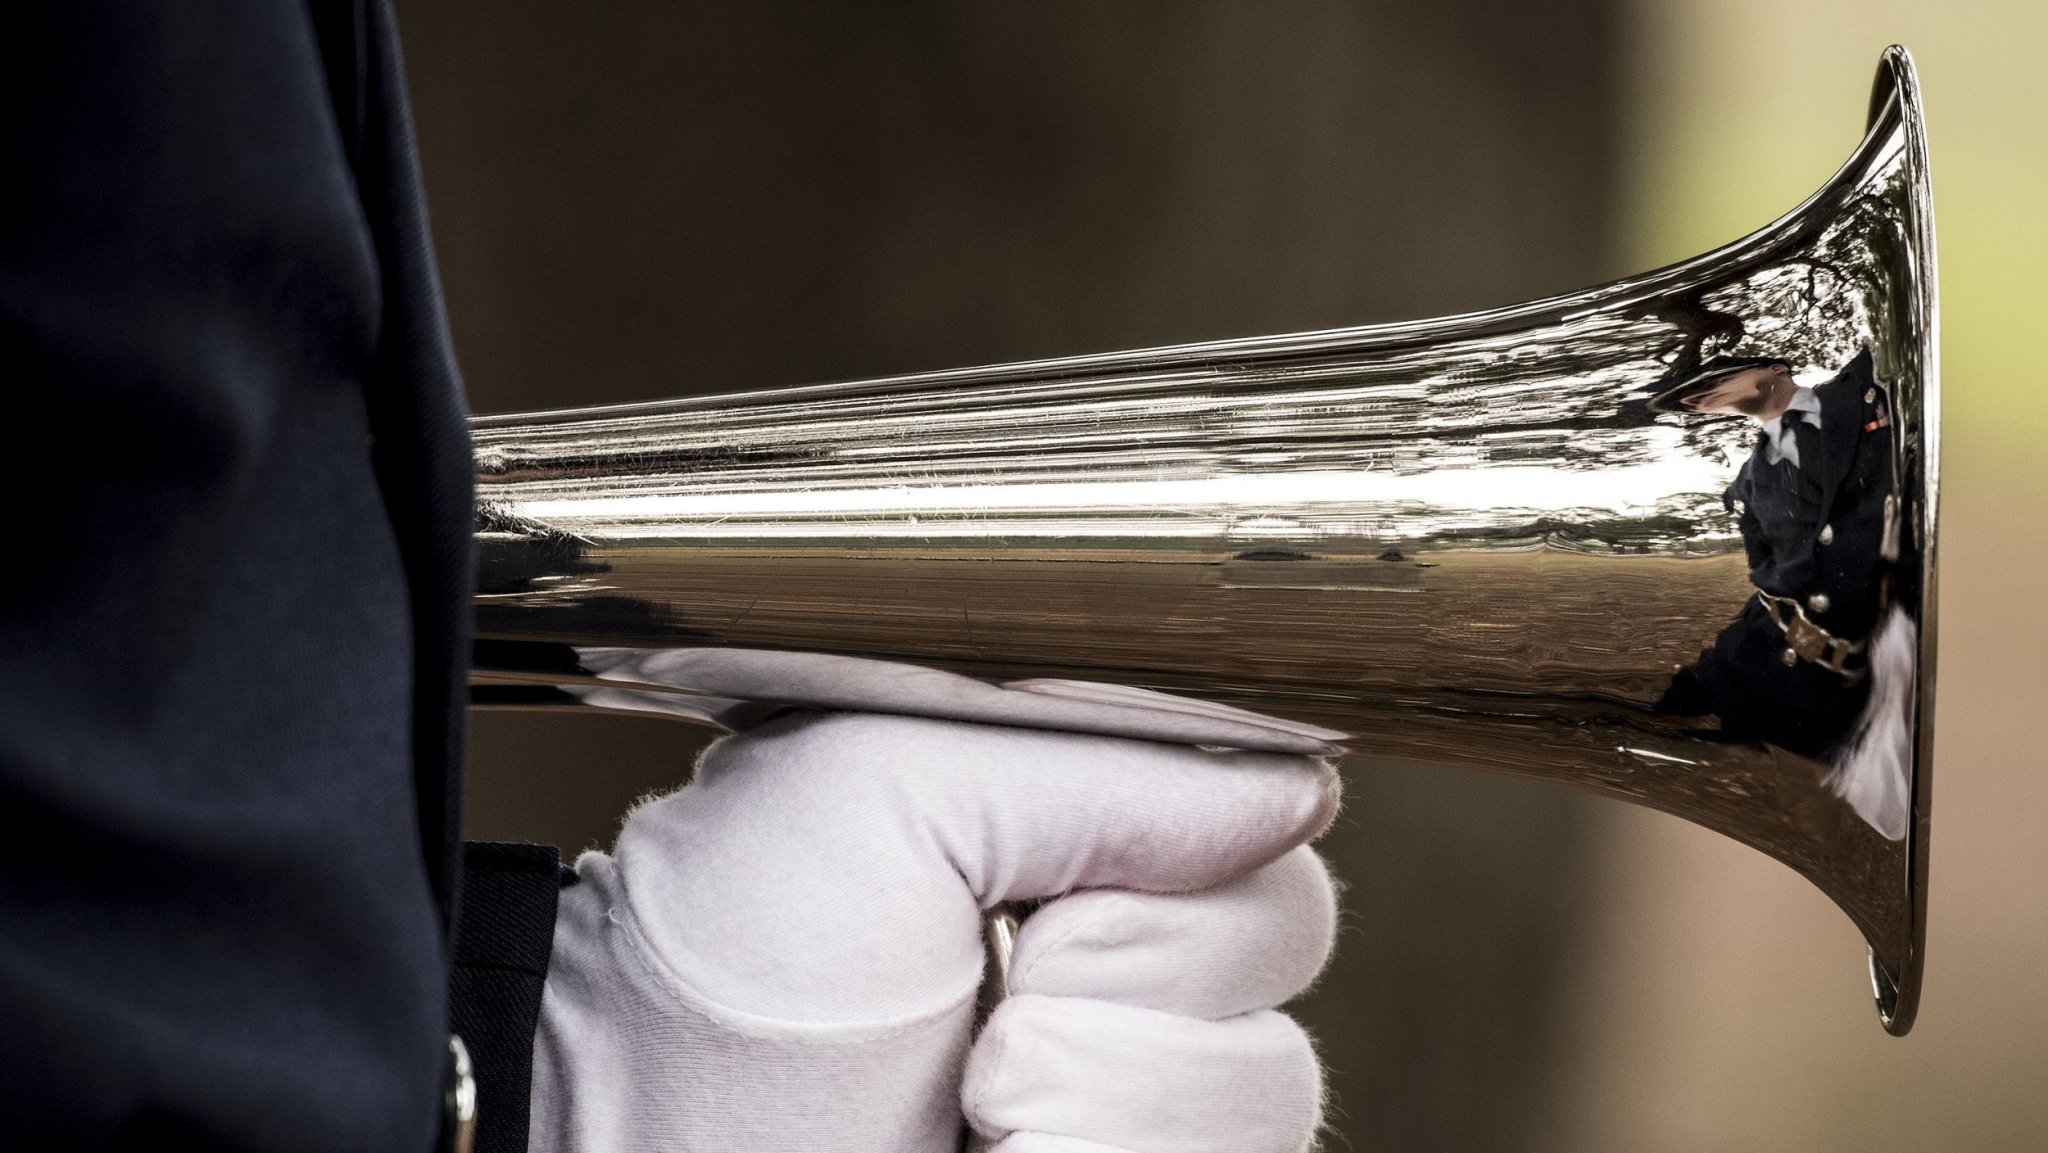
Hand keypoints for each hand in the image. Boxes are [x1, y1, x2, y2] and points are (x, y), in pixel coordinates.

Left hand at [530, 709, 1340, 1152]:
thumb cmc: (709, 995)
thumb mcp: (880, 784)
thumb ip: (1102, 758)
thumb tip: (1291, 787)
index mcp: (1050, 844)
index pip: (1247, 814)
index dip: (1186, 862)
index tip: (1051, 907)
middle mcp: (1101, 967)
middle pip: (1285, 942)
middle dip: (1142, 981)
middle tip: (997, 1014)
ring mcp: (1114, 1098)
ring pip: (1276, 1084)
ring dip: (1124, 1102)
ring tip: (979, 1107)